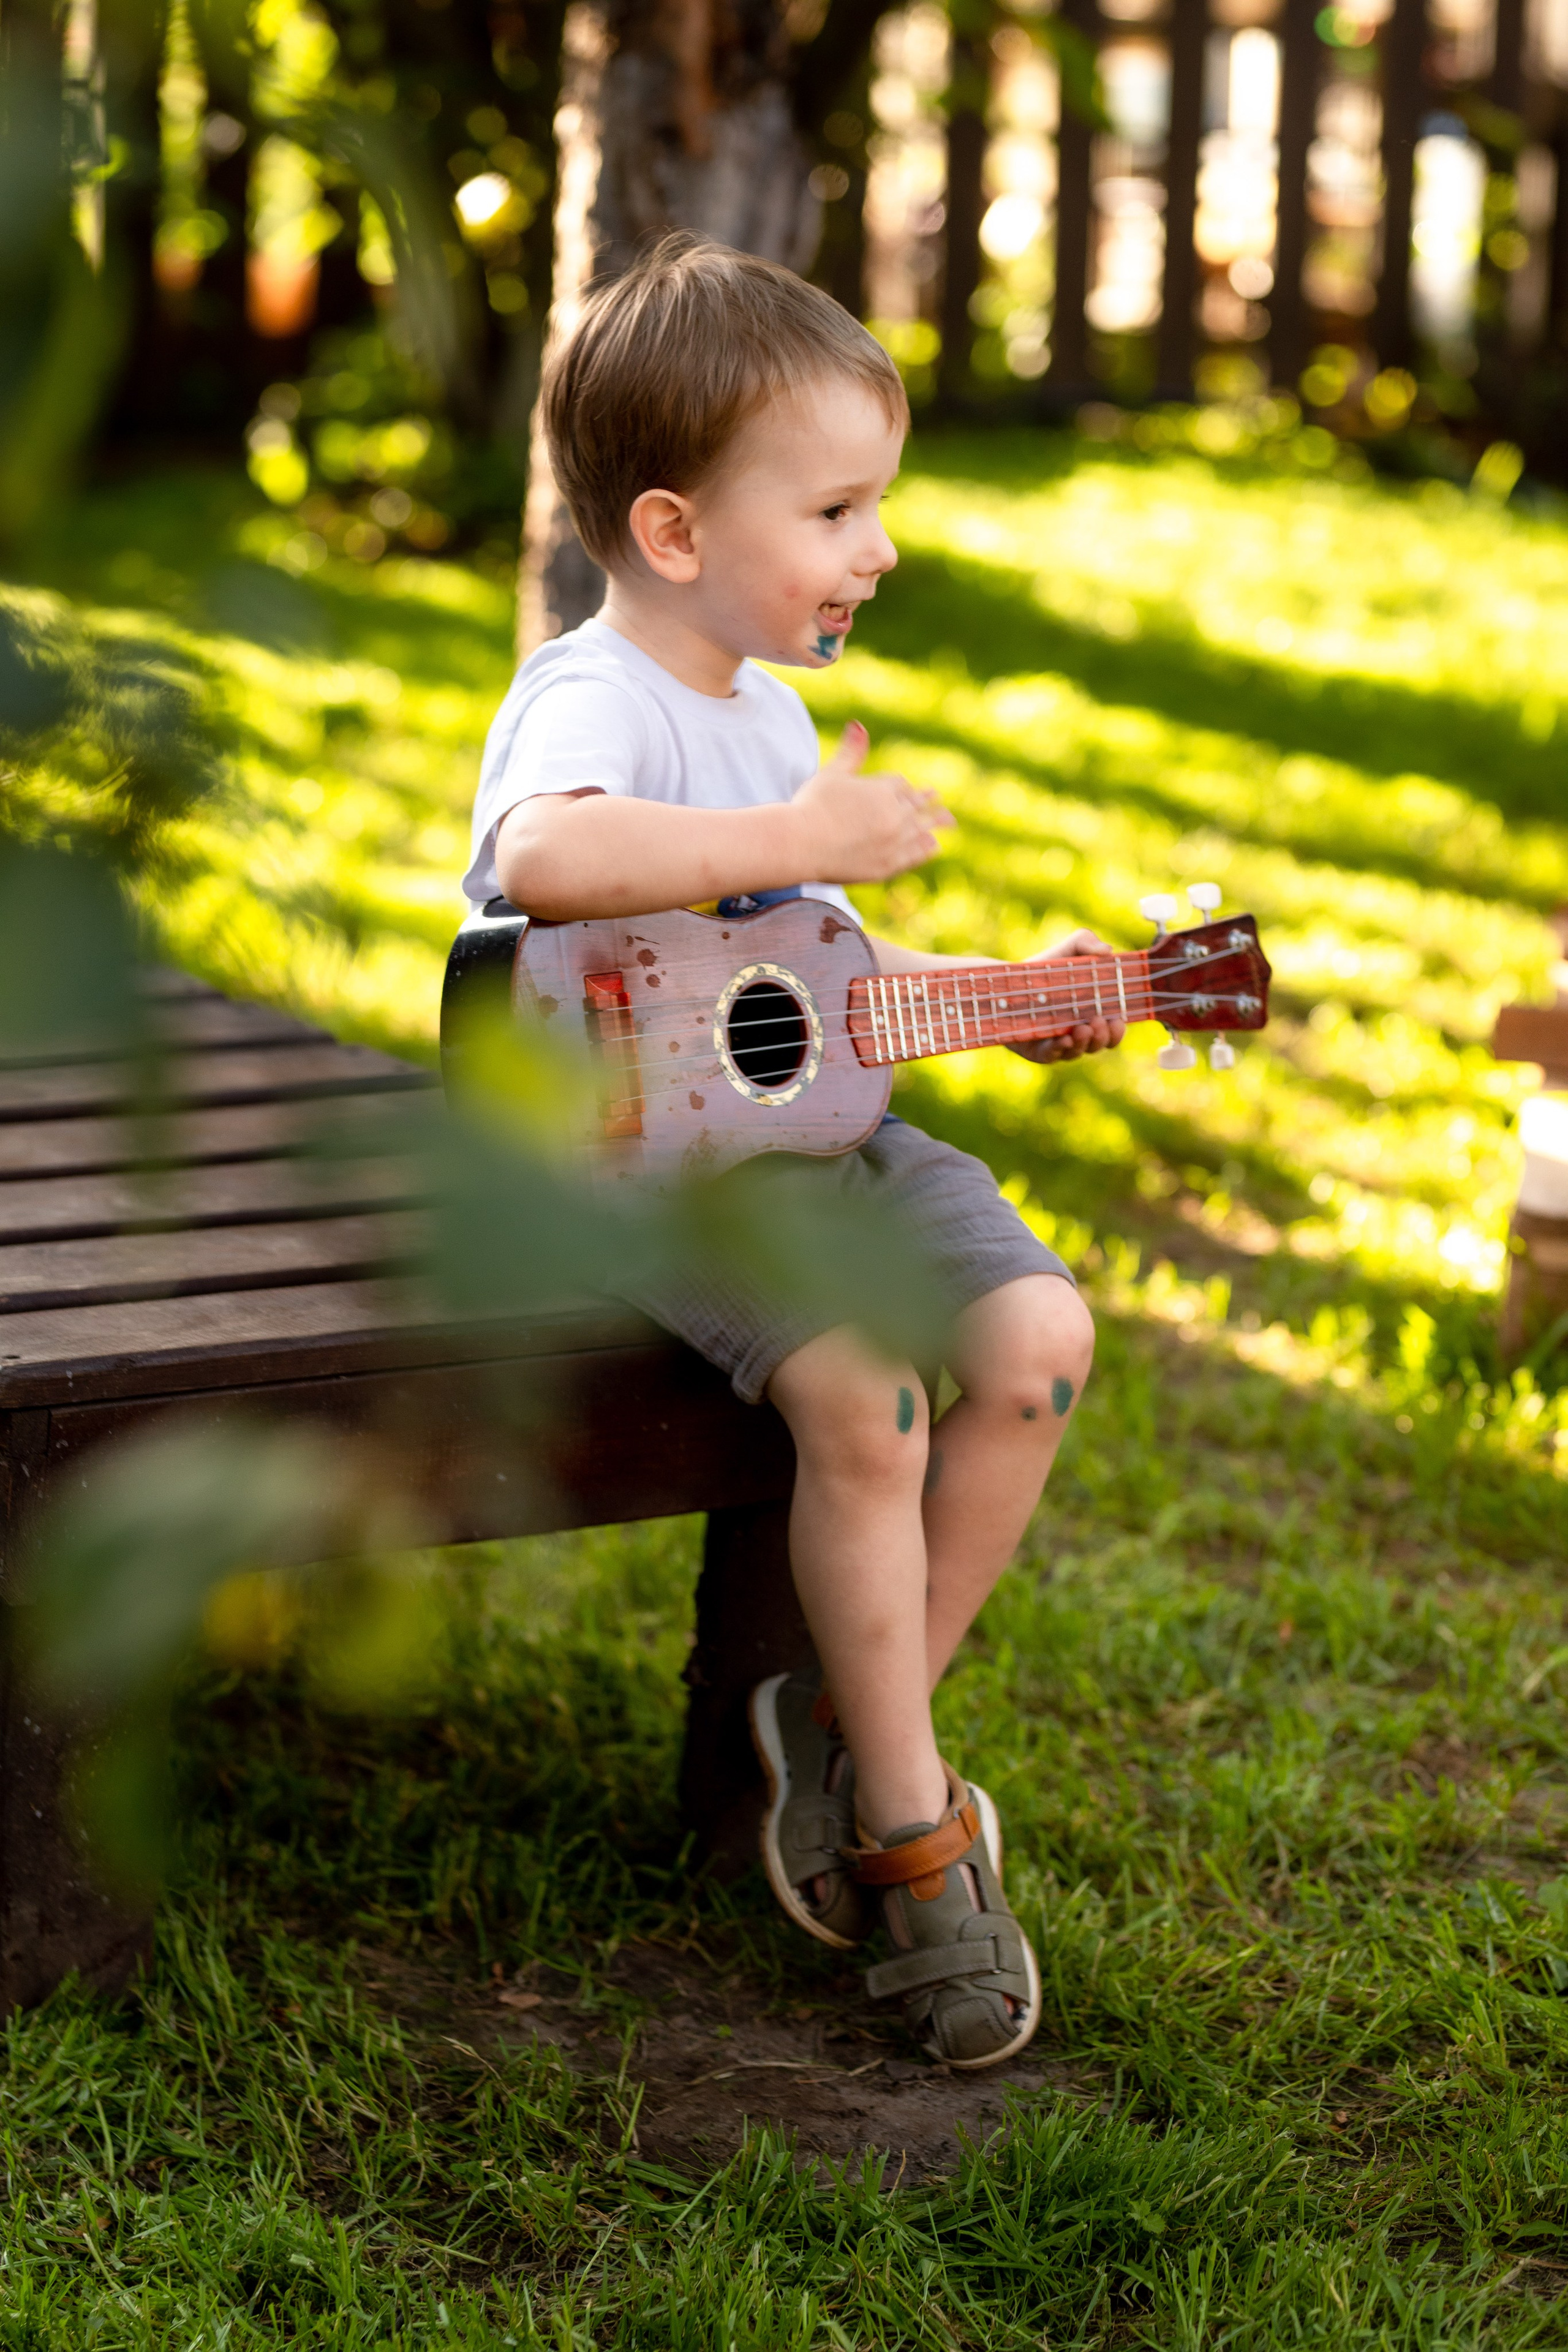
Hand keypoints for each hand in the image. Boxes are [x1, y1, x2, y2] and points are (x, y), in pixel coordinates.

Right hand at [790, 722, 952, 884]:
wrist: (801, 844)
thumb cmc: (811, 806)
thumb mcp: (832, 774)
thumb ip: (851, 752)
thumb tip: (858, 724)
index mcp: (882, 789)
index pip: (900, 785)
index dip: (903, 787)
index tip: (908, 789)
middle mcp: (894, 814)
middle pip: (916, 805)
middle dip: (927, 801)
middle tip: (937, 800)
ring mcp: (894, 840)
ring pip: (922, 829)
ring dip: (936, 823)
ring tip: (950, 821)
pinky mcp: (888, 864)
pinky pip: (916, 854)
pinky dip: (926, 848)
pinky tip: (934, 845)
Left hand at [1008, 928, 1126, 1063]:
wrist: (1008, 980)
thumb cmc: (1046, 967)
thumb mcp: (1068, 950)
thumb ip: (1087, 943)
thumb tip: (1107, 950)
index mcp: (1092, 1014)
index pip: (1112, 1030)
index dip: (1118, 1029)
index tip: (1118, 1020)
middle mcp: (1078, 1033)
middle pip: (1098, 1044)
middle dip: (1103, 1036)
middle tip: (1100, 1021)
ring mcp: (1058, 1044)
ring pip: (1077, 1052)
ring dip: (1084, 1043)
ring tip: (1083, 1029)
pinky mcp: (1037, 1050)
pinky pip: (1052, 1055)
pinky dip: (1060, 1049)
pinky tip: (1065, 1039)